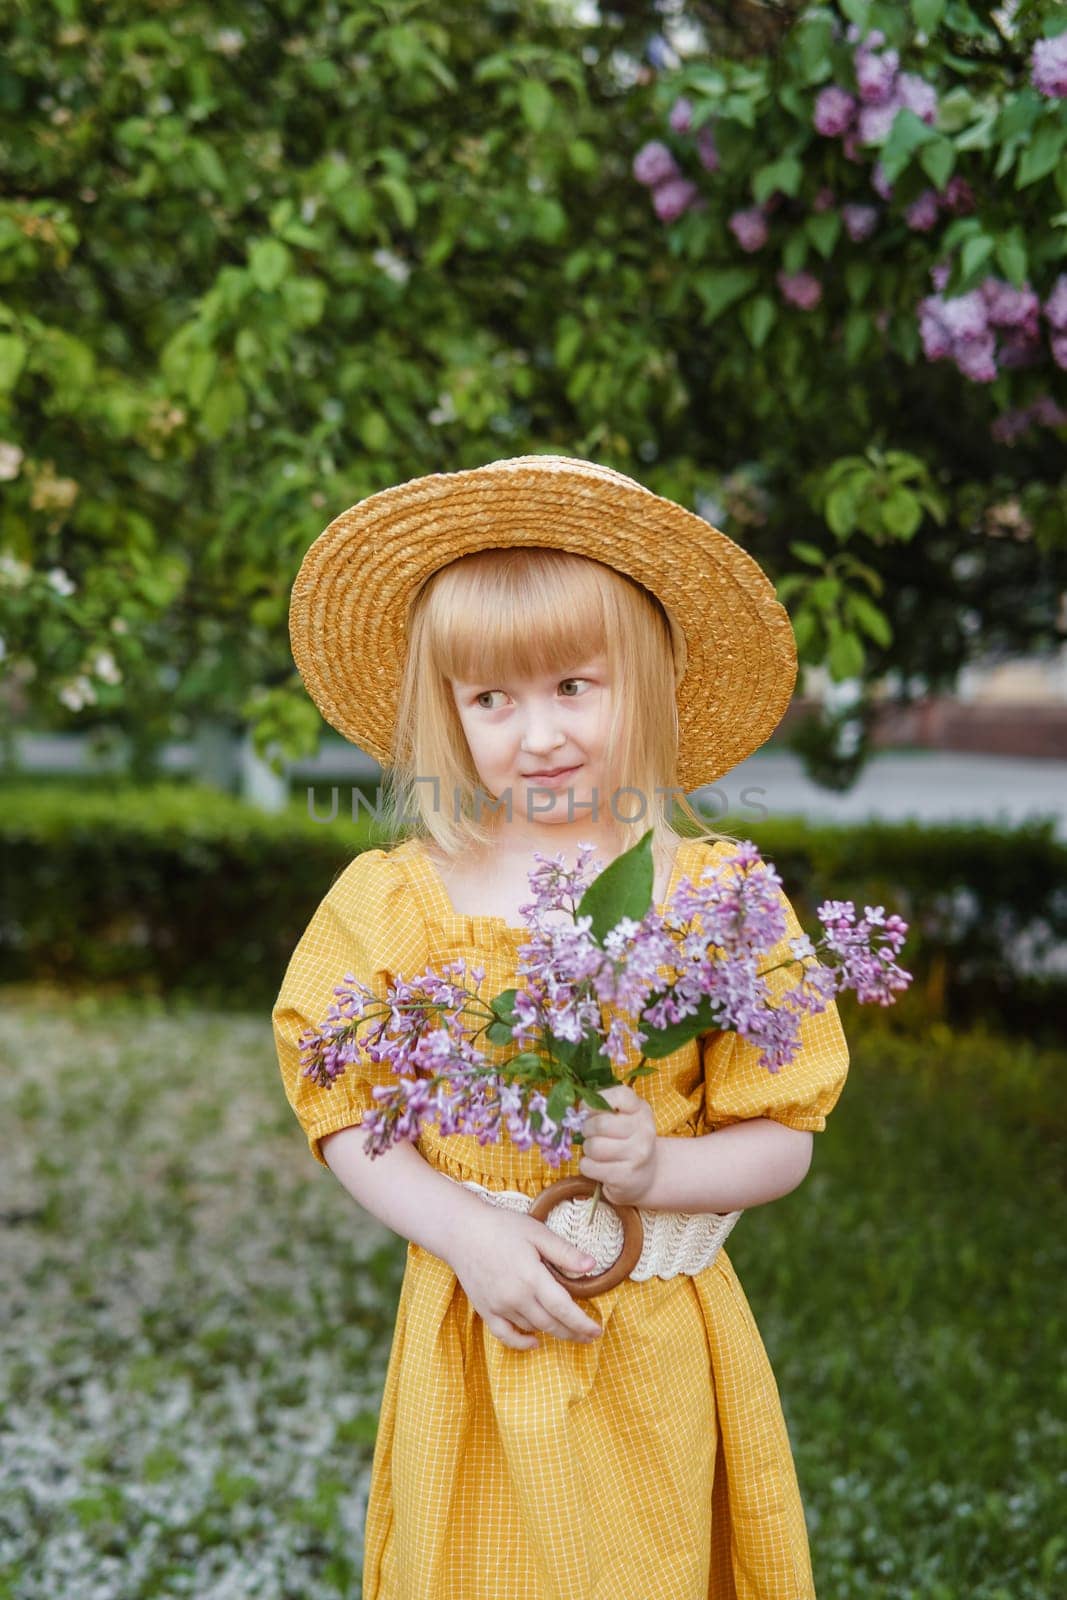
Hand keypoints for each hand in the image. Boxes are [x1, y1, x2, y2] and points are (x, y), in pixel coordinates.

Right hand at [446, 1204, 604, 1351]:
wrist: (462, 1232)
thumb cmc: (502, 1227)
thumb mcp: (537, 1232)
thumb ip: (564, 1252)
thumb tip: (592, 1266)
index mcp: (532, 1277)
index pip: (564, 1308)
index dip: (582, 1323)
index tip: (597, 1330)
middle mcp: (516, 1297)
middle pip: (551, 1324)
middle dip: (573, 1332)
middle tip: (589, 1336)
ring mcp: (499, 1306)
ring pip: (532, 1328)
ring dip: (552, 1332)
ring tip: (568, 1329)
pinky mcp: (485, 1310)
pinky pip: (505, 1335)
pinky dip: (521, 1343)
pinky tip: (534, 1342)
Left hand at [578, 1082, 658, 1206]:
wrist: (647, 1174)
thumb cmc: (627, 1139)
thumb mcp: (624, 1117)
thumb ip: (603, 1107)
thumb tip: (578, 1111)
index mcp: (641, 1109)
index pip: (620, 1096)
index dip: (596, 1102)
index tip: (588, 1110)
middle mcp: (644, 1130)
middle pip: (600, 1124)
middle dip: (587, 1129)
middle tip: (589, 1133)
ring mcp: (637, 1154)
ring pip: (593, 1147)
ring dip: (587, 1148)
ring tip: (596, 1150)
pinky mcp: (626, 1176)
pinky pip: (589, 1167)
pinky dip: (587, 1166)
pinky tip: (597, 1165)